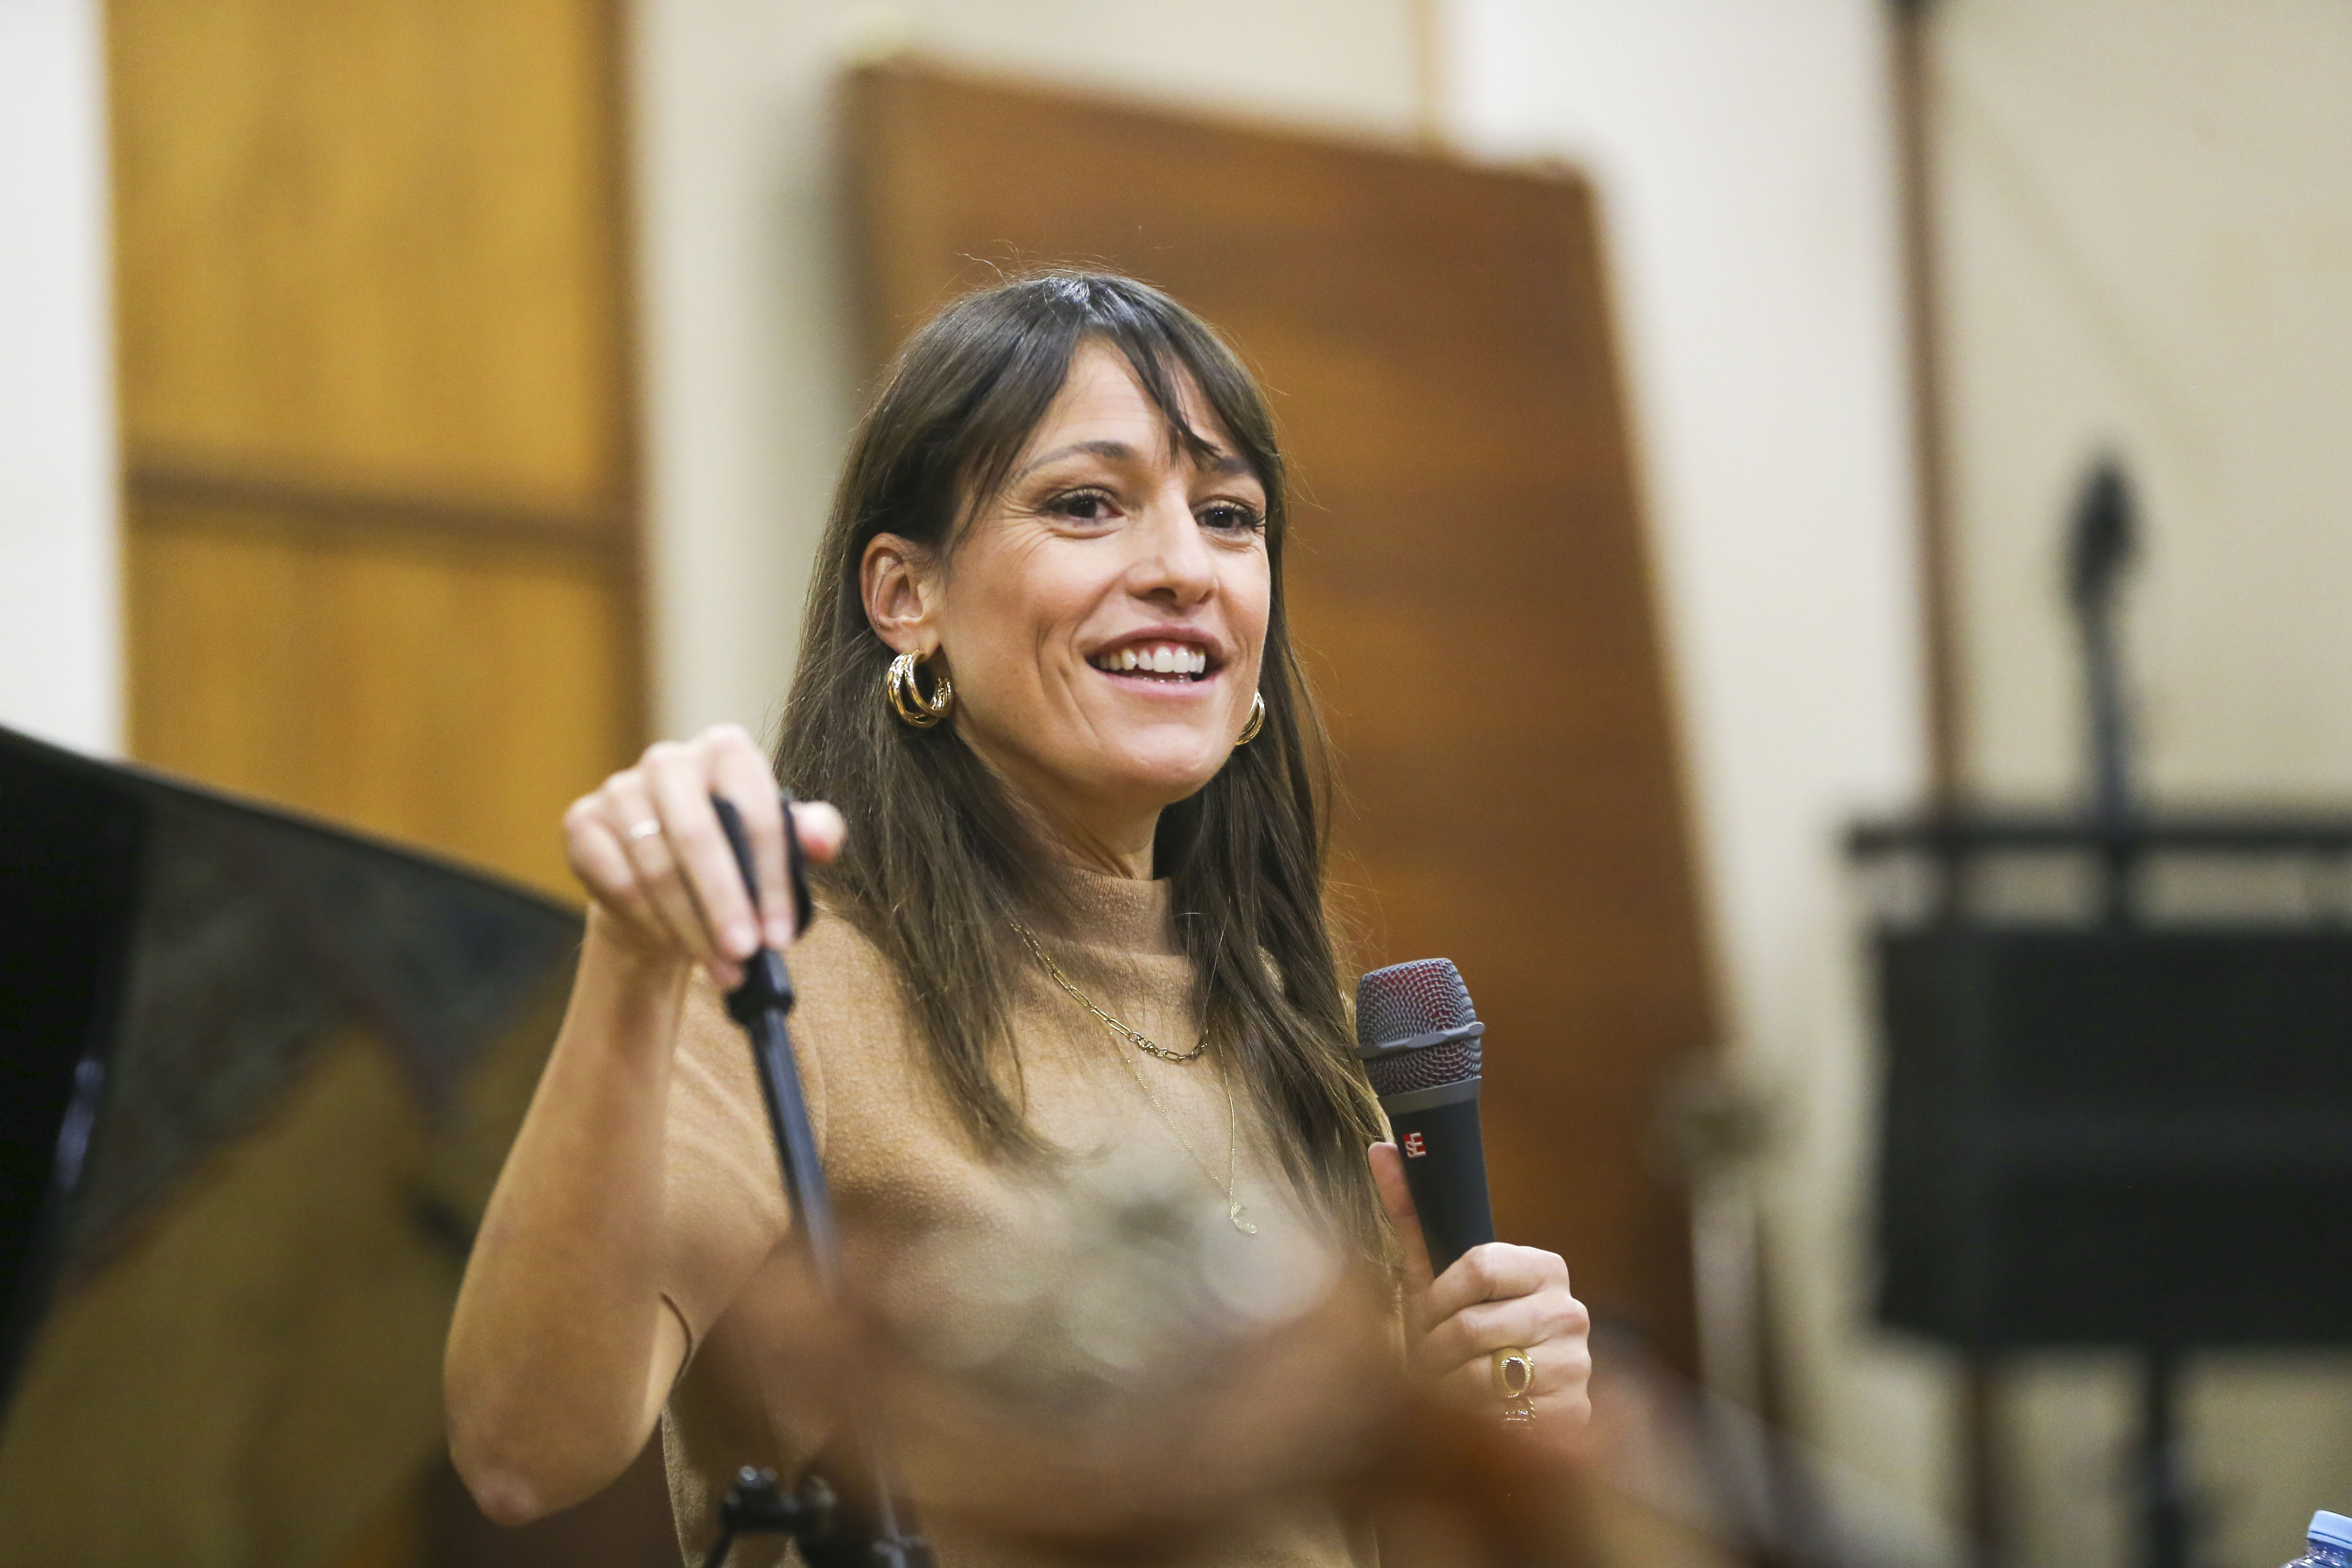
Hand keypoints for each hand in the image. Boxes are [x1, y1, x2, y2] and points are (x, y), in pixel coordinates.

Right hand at [561, 724, 845, 986]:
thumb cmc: (735, 855)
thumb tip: (822, 841)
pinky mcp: (583, 822)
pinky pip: (619, 883)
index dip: (771, 882)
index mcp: (726, 750)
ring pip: (656, 869)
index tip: (780, 937)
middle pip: (697, 838)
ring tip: (722, 969)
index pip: (756, 815)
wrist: (667, 875)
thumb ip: (813, 834)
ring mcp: (619, 789)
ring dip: (691, 927)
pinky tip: (674, 945)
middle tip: (743, 955)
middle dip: (724, 905)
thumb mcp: (781, 844)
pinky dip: (650, 921)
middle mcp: (668, 760)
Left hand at [1368, 1142, 1591, 1444]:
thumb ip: (1412, 1213)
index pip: (1480, 1266)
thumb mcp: (1430, 1274)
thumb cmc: (1455, 1332)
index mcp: (1544, 1268)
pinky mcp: (1574, 1411)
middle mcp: (1570, 1311)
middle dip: (1436, 1348)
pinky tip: (1475, 1410)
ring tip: (1444, 1384)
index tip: (1425, 1312)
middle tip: (1427, 1358)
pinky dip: (1475, 1415)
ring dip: (1449, 1385)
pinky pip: (1504, 1413)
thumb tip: (1382, 1147)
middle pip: (1474, 1325)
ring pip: (1485, 1373)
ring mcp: (1577, 1363)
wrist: (1488, 1400)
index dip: (1439, 1297)